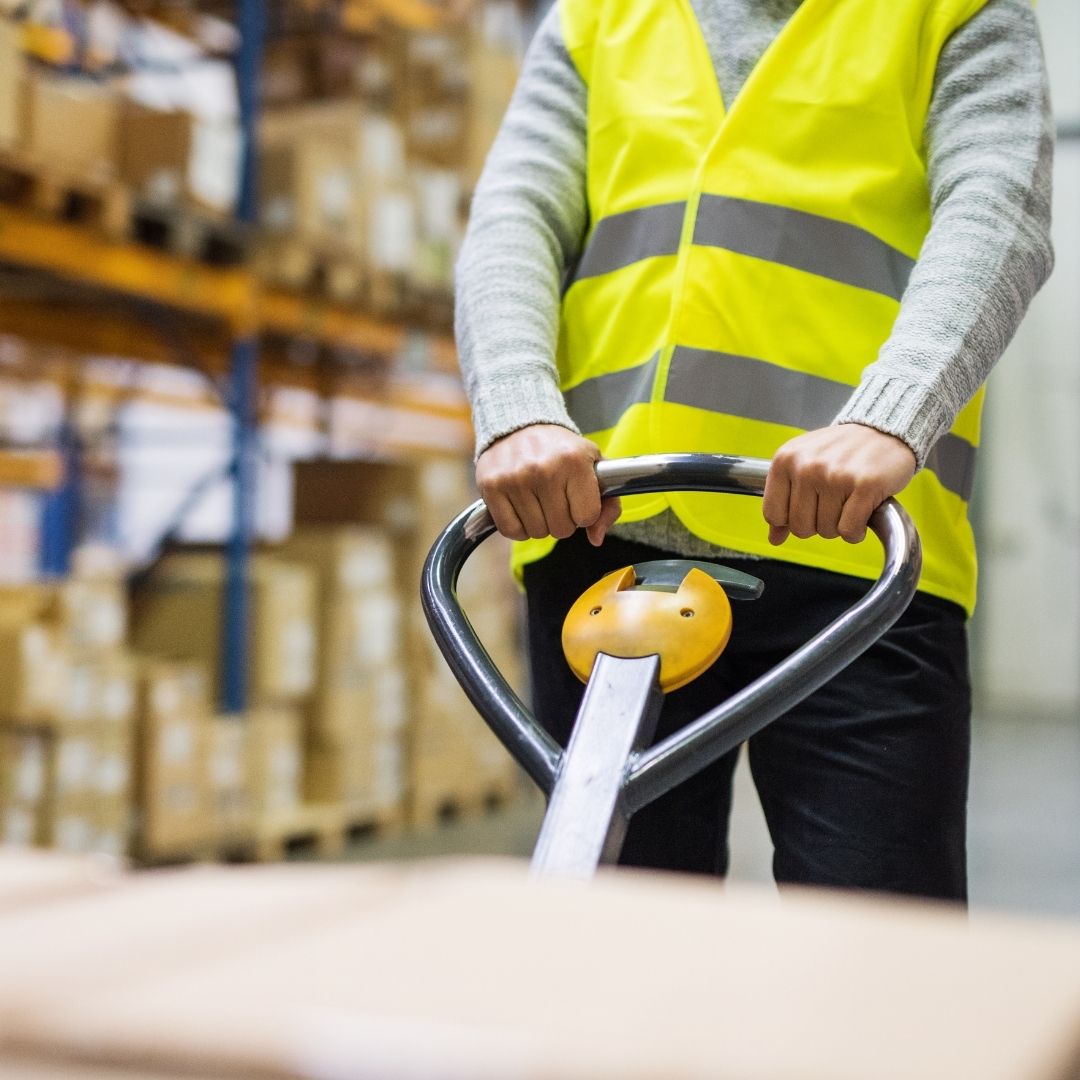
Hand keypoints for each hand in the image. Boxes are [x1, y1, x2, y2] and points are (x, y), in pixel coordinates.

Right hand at [475, 424, 621, 545]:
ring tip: (538, 499)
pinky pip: (511, 531)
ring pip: (537, 532)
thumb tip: (596, 538)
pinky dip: (518, 527)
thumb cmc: (561, 450)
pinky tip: (522, 507)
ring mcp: (515, 479)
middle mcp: (544, 469)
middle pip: (562, 529)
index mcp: (574, 461)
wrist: (519, 424)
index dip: (584, 512)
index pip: (587, 517)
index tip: (577, 497)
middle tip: (556, 497)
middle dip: (562, 519)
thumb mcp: (594, 467)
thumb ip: (608, 505)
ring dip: (540, 523)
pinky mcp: (492, 486)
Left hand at [762, 424, 916, 545]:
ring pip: (826, 531)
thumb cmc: (842, 450)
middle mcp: (807, 466)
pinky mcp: (865, 485)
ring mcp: (835, 476)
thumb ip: (784, 501)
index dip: (791, 520)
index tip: (808, 509)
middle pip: (800, 527)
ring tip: (849, 502)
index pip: (773, 514)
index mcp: (785, 460)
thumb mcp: (803, 465)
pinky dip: (856, 531)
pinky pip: (849, 530)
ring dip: (840, 526)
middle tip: (833, 504)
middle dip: (818, 524)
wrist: (885, 431)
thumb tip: (775, 538)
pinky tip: (862, 513)